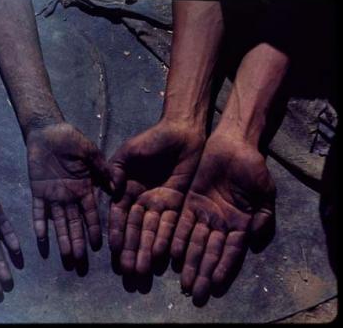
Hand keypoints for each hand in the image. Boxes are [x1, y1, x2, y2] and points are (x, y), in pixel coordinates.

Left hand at [26, 122, 110, 258]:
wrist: (47, 131)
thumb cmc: (70, 139)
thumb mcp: (89, 152)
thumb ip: (101, 168)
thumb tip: (116, 185)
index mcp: (84, 188)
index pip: (91, 213)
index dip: (95, 229)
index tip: (100, 246)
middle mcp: (69, 196)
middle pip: (74, 224)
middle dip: (78, 242)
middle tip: (80, 262)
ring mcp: (53, 195)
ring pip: (58, 222)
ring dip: (62, 239)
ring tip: (66, 257)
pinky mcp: (37, 191)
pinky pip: (38, 210)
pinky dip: (39, 224)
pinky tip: (41, 239)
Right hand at [108, 120, 204, 273]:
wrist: (181, 132)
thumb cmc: (151, 139)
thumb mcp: (128, 153)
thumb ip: (117, 171)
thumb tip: (112, 191)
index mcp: (126, 190)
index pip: (119, 217)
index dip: (116, 234)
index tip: (113, 252)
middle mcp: (142, 201)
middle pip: (135, 230)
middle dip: (131, 251)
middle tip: (128, 273)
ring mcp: (160, 204)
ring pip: (152, 232)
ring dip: (147, 251)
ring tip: (142, 271)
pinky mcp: (178, 204)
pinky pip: (172, 225)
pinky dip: (166, 240)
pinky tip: (161, 256)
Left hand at [171, 132, 275, 304]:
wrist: (233, 145)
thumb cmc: (253, 169)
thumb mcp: (265, 194)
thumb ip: (263, 218)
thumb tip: (254, 242)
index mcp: (240, 224)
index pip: (231, 251)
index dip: (224, 268)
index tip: (216, 287)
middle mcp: (220, 223)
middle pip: (210, 252)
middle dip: (203, 273)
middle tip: (195, 294)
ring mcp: (204, 213)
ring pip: (195, 242)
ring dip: (189, 262)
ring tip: (184, 282)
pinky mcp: (190, 202)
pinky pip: (183, 223)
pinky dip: (179, 239)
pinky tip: (173, 255)